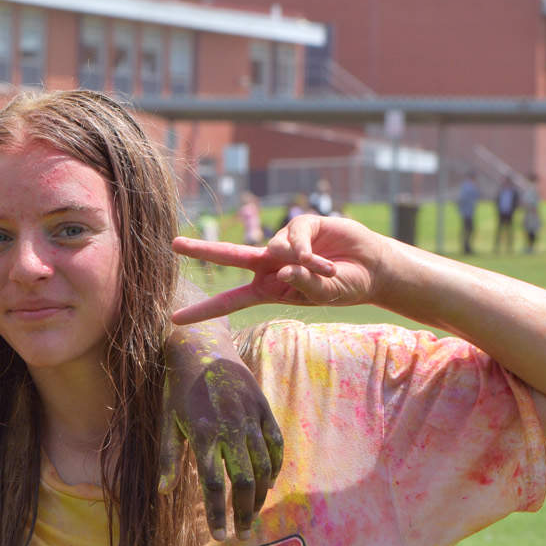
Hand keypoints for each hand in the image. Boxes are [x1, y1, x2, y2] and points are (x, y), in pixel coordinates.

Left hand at [160, 335, 282, 540]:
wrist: (201, 347)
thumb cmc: (177, 389)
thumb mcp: (166, 421)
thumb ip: (168, 458)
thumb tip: (164, 492)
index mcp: (203, 433)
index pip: (213, 484)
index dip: (218, 513)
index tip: (219, 535)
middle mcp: (231, 428)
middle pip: (245, 481)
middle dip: (244, 512)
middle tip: (241, 534)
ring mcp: (251, 418)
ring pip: (264, 466)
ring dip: (261, 495)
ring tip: (252, 514)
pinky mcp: (264, 408)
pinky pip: (276, 445)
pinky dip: (275, 467)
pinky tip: (268, 484)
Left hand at [171, 216, 389, 323]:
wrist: (372, 269)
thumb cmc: (344, 288)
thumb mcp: (324, 295)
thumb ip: (303, 285)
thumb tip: (282, 269)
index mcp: (267, 289)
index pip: (230, 301)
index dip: (204, 311)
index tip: (175, 320)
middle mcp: (269, 265)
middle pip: (229, 256)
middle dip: (203, 249)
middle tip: (173, 244)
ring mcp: (283, 244)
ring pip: (276, 248)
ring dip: (303, 263)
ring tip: (328, 271)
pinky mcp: (301, 225)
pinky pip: (295, 235)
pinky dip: (308, 250)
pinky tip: (325, 260)